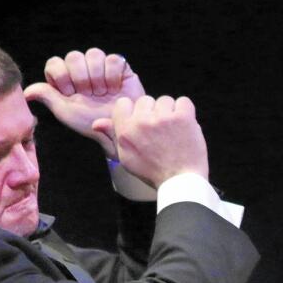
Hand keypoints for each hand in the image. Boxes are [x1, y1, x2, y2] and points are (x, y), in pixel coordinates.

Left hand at [24, 48, 145, 157]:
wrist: (118, 130)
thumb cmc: (90, 122)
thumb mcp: (65, 111)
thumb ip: (47, 96)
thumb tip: (25, 93)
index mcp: (65, 78)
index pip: (55, 63)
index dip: (62, 77)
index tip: (70, 94)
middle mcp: (82, 69)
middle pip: (73, 56)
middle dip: (80, 78)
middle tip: (88, 95)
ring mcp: (101, 66)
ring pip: (94, 53)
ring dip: (97, 77)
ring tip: (102, 94)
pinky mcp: (120, 66)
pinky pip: (113, 59)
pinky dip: (112, 77)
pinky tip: (115, 89)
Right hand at [93, 96, 207, 188]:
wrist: (180, 182)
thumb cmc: (153, 171)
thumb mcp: (127, 157)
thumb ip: (113, 136)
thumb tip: (96, 123)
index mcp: (125, 131)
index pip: (124, 103)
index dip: (134, 111)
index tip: (142, 122)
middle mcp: (141, 122)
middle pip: (146, 100)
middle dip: (153, 112)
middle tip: (160, 131)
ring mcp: (162, 118)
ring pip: (165, 100)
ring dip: (170, 112)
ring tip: (173, 131)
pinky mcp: (182, 117)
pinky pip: (184, 101)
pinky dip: (186, 112)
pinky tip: (185, 127)